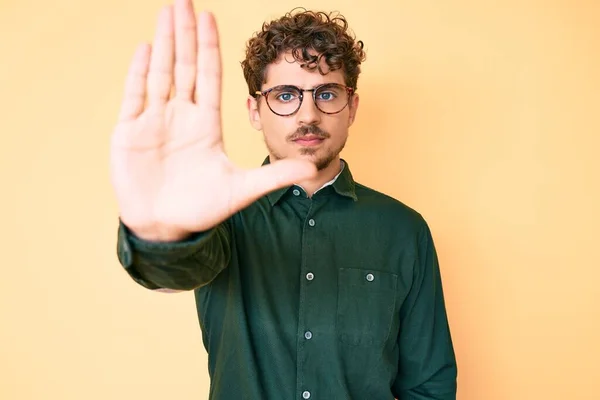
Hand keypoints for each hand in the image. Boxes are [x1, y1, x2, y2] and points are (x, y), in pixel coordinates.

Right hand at [109, 0, 316, 240]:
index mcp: (206, 124)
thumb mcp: (241, 190)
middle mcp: (181, 116)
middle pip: (185, 66)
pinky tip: (146, 48)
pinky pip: (135, 96)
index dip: (210, 47)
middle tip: (185, 0)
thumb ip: (274, 177)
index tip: (210, 17)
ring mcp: (154, 122)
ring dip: (165, 42)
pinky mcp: (129, 133)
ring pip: (160, 73)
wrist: (165, 229)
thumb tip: (313, 168)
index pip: (209, 77)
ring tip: (168, 12)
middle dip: (185, 34)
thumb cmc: (201, 210)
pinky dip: (138, 72)